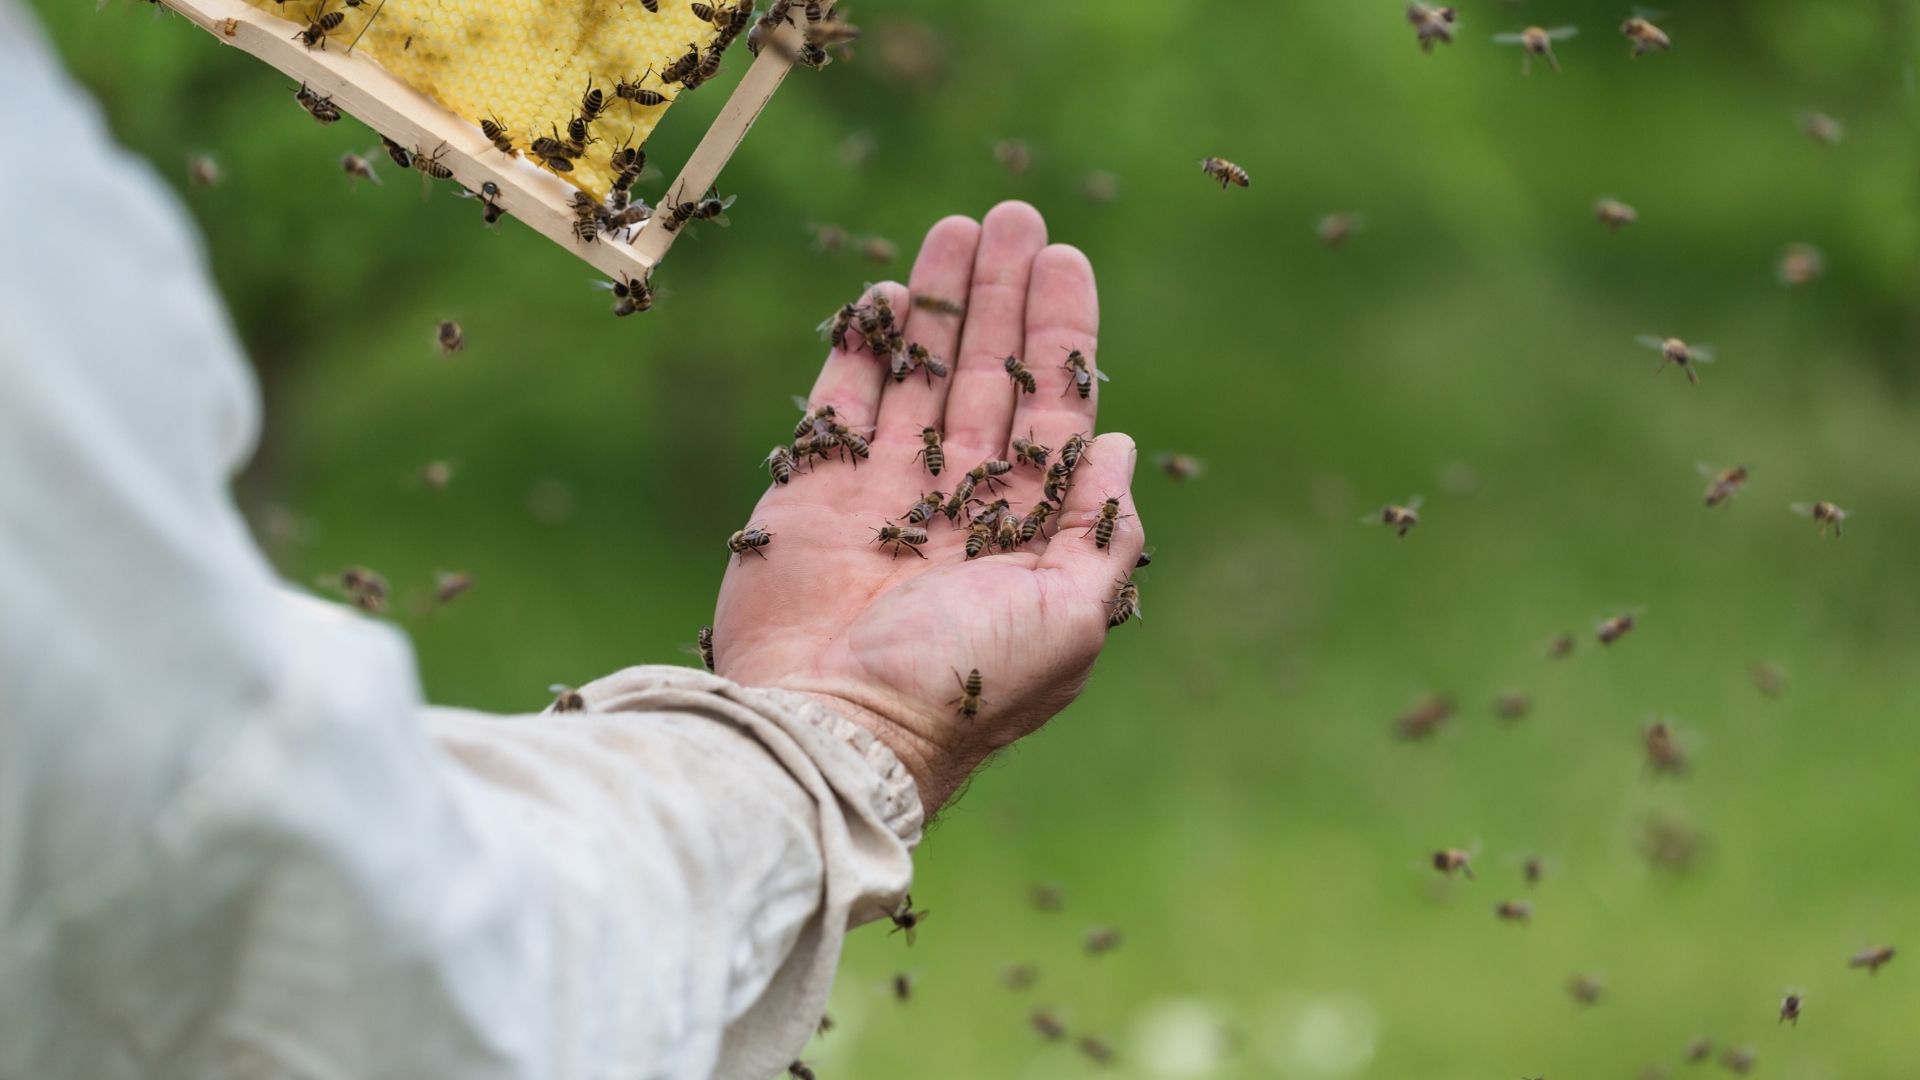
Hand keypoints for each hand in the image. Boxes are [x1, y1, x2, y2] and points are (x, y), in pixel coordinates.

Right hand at [711, 202, 1145, 814]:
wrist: (836, 731)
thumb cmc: (965, 685)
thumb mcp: (1073, 616)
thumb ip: (1097, 529)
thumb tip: (1120, 447)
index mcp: (1024, 536)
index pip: (1052, 414)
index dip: (1061, 337)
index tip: (1068, 262)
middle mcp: (958, 510)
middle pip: (989, 380)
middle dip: (1004, 299)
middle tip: (1016, 214)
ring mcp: (883, 501)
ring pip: (920, 379)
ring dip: (942, 305)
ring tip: (960, 228)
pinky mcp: (813, 497)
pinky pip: (842, 407)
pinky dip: (862, 352)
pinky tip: (890, 296)